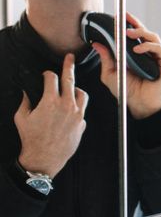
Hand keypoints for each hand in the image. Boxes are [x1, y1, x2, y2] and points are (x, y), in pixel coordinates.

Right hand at [14, 53, 88, 177]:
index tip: (46, 75)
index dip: (47, 74)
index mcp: (50, 102)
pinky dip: (77, 106)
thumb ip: (25, 101)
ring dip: (76, 89)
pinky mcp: (82, 123)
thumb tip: (26, 91)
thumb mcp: (22, 117)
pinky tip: (71, 108)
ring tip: (71, 89)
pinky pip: (83, 109)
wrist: (44, 158)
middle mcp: (66, 105)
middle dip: (69, 66)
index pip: (52, 78)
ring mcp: (77, 114)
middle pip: (70, 79)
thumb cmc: (32, 139)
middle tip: (70, 58)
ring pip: (82, 93)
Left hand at [93, 12, 160, 119]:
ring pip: (153, 37)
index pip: (133, 34)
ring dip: (140, 32)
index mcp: (137, 53)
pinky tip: (137, 49)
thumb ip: (105, 59)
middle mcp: (149, 52)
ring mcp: (159, 57)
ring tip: (127, 32)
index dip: (127, 24)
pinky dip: (148, 46)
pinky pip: (159, 49)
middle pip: (144, 32)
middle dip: (135, 22)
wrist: (139, 105)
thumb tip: (96, 44)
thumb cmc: (127, 91)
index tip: (118, 17)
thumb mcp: (110, 74)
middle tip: (124, 18)